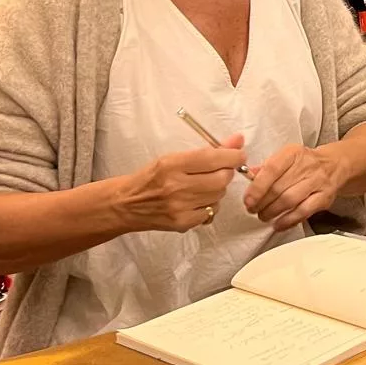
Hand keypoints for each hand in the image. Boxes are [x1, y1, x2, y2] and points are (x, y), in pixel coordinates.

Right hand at [113, 134, 245, 232]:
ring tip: (203, 186)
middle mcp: (176, 186)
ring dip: (218, 189)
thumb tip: (238, 140)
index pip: (213, 158)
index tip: (239, 155)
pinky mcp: (182, 223)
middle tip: (219, 171)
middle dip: (226, 173)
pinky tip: (196, 201)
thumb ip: (207, 150)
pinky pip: (211, 212)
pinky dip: (210, 205)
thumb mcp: (173, 158)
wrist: (126, 204)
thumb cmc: (151, 177)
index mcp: (172, 164)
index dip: (233, 156)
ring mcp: (180, 207)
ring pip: (219, 196)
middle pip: (221, 179)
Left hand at [244, 144, 346, 230]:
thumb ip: (266, 168)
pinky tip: (278, 224)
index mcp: (293, 153)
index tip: (248, 199)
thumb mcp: (286, 157)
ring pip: (289, 201)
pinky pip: (303, 212)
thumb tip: (249, 176)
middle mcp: (307, 165)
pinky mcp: (324, 197)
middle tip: (252, 209)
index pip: (272, 169)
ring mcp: (318, 181)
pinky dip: (288, 221)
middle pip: (279, 188)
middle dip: (261, 203)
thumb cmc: (305, 162)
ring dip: (272, 212)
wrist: (334, 164)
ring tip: (263, 216)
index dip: (257, 187)